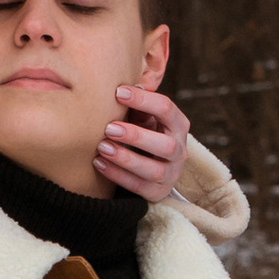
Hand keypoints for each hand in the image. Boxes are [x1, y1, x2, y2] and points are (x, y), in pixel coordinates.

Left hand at [95, 85, 190, 201]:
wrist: (153, 166)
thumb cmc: (145, 131)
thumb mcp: (144, 116)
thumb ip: (137, 104)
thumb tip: (121, 87)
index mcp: (178, 124)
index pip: (167, 109)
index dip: (144, 100)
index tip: (117, 92)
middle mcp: (179, 150)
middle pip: (166, 145)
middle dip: (136, 136)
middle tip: (109, 128)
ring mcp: (170, 173)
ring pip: (153, 170)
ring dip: (126, 158)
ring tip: (102, 147)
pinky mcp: (157, 192)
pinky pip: (138, 186)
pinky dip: (117, 175)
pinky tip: (99, 163)